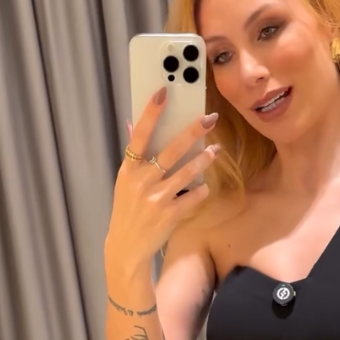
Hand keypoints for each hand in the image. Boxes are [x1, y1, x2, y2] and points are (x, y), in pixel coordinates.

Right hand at [105, 86, 219, 276]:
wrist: (126, 248)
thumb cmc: (127, 212)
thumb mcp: (124, 183)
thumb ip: (133, 155)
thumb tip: (132, 124)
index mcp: (128, 170)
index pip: (139, 135)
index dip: (151, 113)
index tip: (163, 92)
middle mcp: (141, 182)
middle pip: (170, 150)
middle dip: (192, 131)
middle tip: (209, 117)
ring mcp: (156, 198)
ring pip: (187, 172)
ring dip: (203, 159)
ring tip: (214, 149)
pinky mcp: (170, 215)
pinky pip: (193, 196)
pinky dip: (200, 190)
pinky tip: (204, 187)